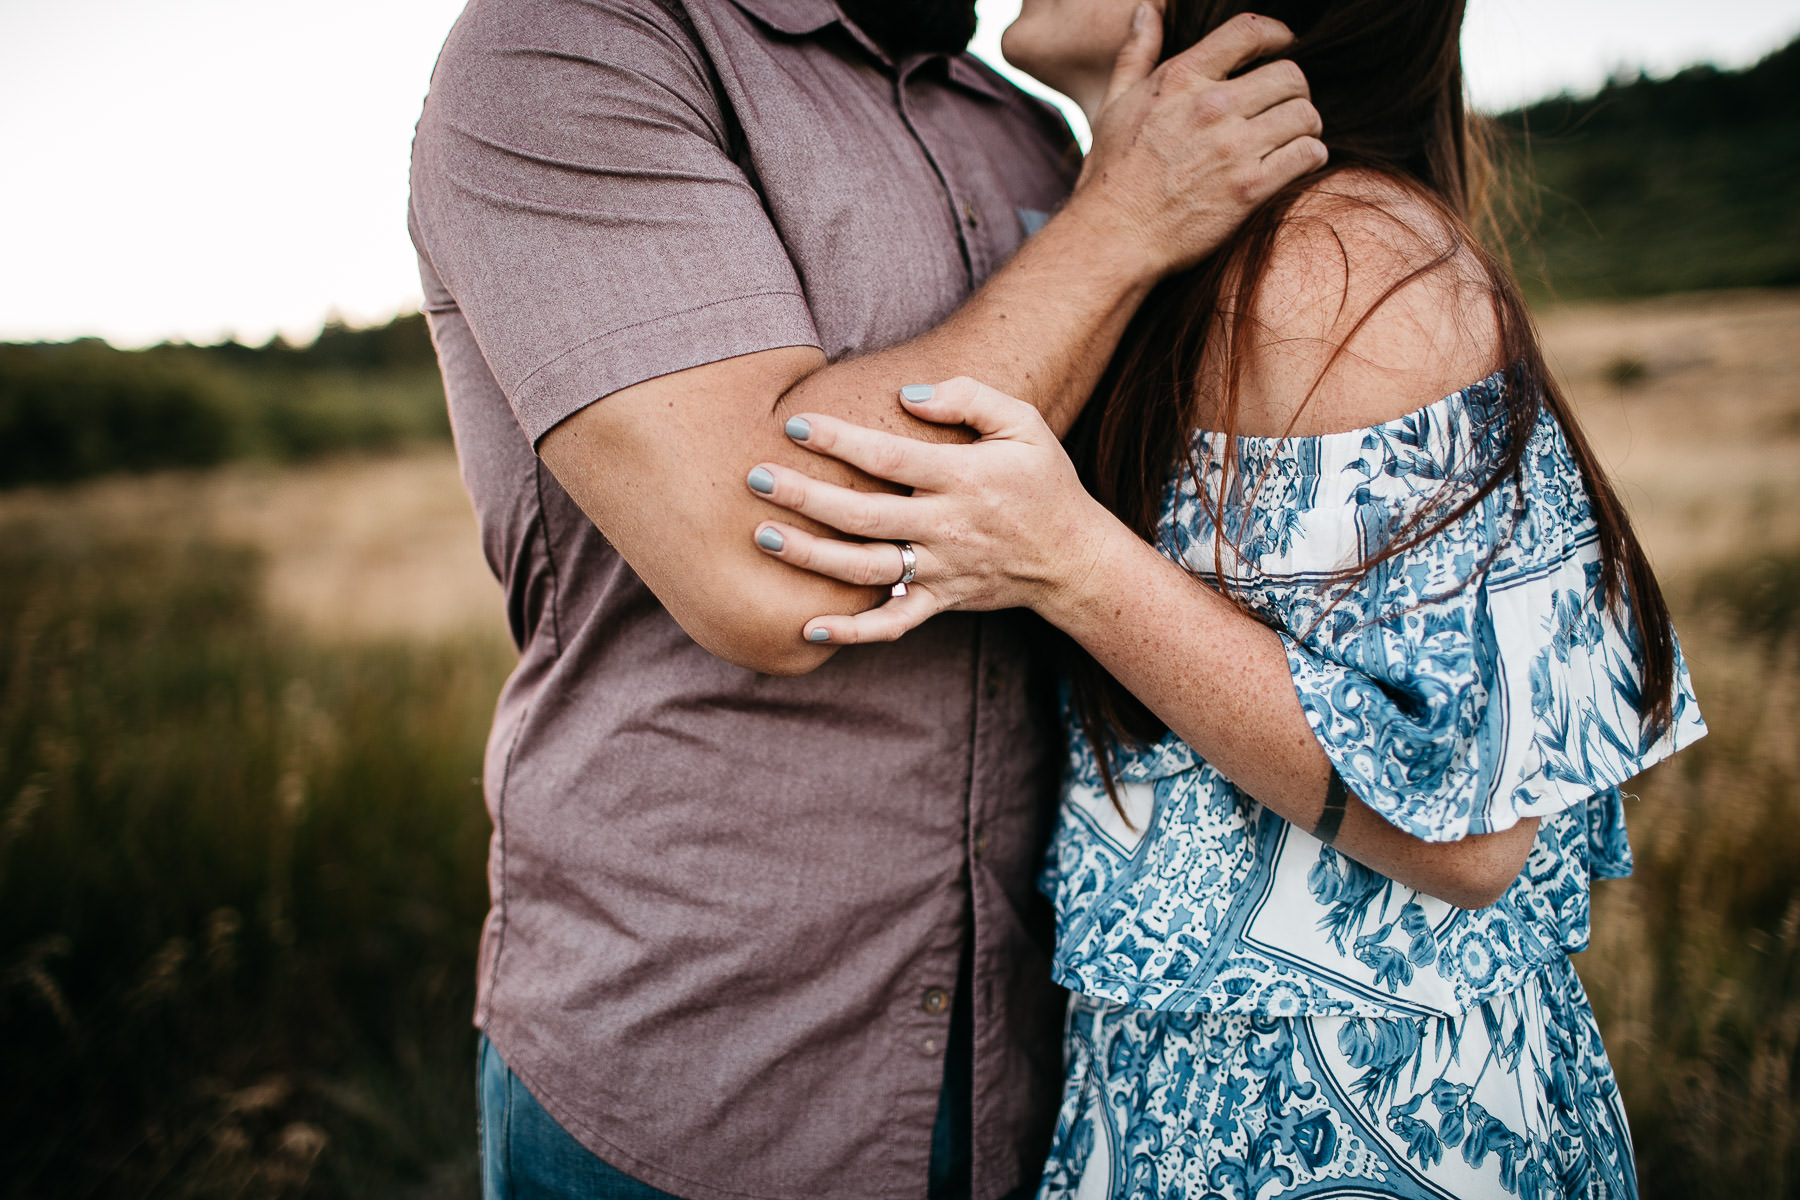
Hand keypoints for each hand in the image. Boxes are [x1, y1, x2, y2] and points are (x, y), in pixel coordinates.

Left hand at [744, 379, 1121, 643]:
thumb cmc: (1042, 481)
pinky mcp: (940, 602)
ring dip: (812, 557)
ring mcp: (940, 569)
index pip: (890, 458)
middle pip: (864, 515)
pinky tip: (809, 628)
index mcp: (963, 477)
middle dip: (806, 497)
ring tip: (763, 537)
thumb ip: (969, 396)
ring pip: (867, 569)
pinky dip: (853, 632)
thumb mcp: (1023, 423)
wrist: (1073, 557)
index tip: (796, 425)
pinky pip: (892, 624)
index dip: (841, 441)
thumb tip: (907, 393)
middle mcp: (946, 526)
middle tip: (755, 478)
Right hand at [1067, 8, 1326, 276]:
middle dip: (1294, 90)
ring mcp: (1233, 149)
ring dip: (1306, 125)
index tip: (1285, 45)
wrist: (1114, 237)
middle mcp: (1211, 108)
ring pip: (1306, 115)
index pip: (1249, 32)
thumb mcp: (1114, 104)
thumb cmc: (1111, 174)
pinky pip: (1308, 155)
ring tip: (1293, 137)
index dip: (1278, 34)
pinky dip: (1310, 157)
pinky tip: (1296, 163)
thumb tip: (1146, 10)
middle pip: (1290, 75)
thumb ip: (1136, 53)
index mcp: (1180, 80)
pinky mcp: (1250, 189)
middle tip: (1286, 107)